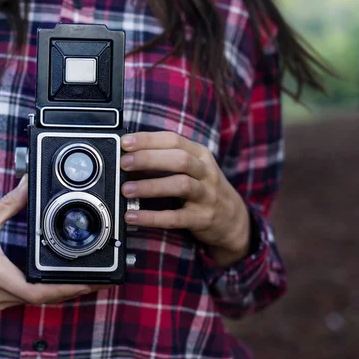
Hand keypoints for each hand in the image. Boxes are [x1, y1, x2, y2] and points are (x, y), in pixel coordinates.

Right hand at [0, 175, 108, 311]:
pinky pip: (22, 299)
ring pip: (33, 301)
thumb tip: (28, 184)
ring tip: (78, 280)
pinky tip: (50, 281)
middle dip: (69, 290)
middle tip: (93, 280)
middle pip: (43, 299)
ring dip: (55, 292)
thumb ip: (10, 204)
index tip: (88, 283)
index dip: (67, 290)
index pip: (40, 293)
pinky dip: (39, 292)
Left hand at [120, 132, 250, 265]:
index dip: (149, 140)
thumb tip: (128, 158)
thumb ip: (165, 161)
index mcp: (200, 155)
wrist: (233, 219)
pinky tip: (133, 216)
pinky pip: (176, 217)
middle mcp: (206, 172)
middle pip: (179, 159)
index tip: (125, 142)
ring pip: (181, 185)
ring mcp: (207, 196)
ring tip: (126, 190)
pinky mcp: (202, 218)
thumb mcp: (192, 169)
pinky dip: (152, 217)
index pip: (174, 140)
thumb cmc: (204, 188)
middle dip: (149, 159)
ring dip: (150, 186)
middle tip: (124, 163)